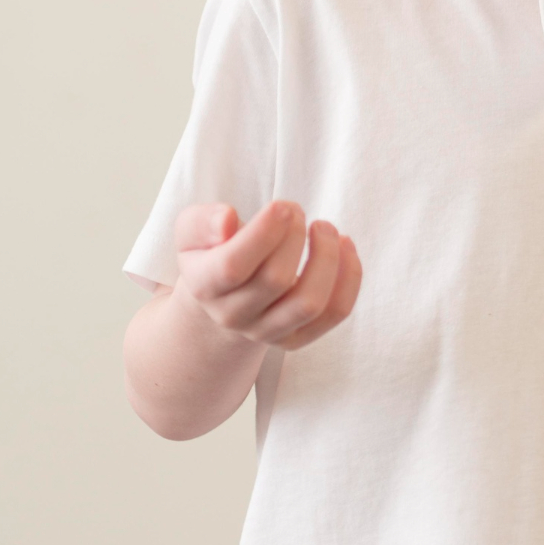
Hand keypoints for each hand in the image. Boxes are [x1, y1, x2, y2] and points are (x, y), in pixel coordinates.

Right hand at [172, 200, 361, 350]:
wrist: (223, 294)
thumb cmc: (213, 250)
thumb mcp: (193, 229)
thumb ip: (202, 221)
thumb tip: (226, 221)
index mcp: (204, 286)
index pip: (233, 265)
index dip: (264, 232)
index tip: (283, 206)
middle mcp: (233, 316)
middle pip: (275, 280)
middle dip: (295, 236)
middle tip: (296, 210)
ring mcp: (266, 332)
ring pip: (309, 304)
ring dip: (327, 259)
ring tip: (325, 227)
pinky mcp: (296, 338)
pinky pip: (334, 313)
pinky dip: (349, 278)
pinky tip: (345, 246)